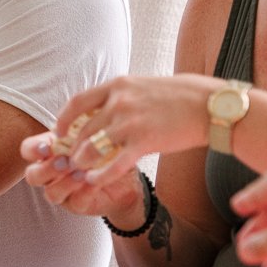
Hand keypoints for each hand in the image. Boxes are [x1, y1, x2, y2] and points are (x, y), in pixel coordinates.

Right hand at [20, 132, 145, 222]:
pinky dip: (85, 192)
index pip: (28, 150)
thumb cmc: (102, 149)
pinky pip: (76, 202)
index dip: (33, 149)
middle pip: (32, 175)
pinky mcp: (78, 205)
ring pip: (51, 193)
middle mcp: (50, 173)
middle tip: (64, 162)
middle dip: (47, 169)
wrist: (124, 175)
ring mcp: (62, 191)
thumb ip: (78, 129)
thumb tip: (74, 121)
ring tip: (82, 173)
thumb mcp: (91, 134)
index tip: (47, 147)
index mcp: (49, 152)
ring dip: (65, 183)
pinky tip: (95, 182)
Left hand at [50, 74, 216, 186]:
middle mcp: (119, 101)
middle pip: (82, 129)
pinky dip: (100, 175)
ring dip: (82, 162)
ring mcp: (130, 121)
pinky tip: (94, 180)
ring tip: (80, 171)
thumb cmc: (178, 97)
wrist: (208, 104)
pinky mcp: (144, 141)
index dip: (63, 119)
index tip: (59, 132)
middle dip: (72, 147)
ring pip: (92, 147)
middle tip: (69, 160)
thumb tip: (101, 109)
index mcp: (117, 85)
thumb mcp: (142, 86)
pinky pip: (113, 163)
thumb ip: (120, 97)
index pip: (77, 102)